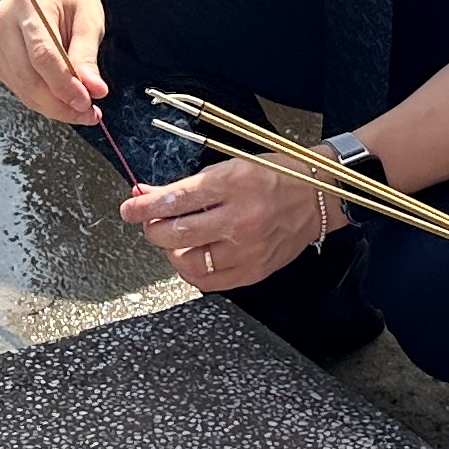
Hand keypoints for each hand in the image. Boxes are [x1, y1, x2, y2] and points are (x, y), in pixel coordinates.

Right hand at [0, 0, 107, 124]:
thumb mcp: (88, 17)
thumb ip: (87, 55)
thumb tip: (93, 90)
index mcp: (28, 4)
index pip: (42, 55)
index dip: (65, 85)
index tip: (87, 103)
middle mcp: (3, 21)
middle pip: (28, 77)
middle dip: (59, 103)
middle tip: (87, 113)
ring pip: (21, 87)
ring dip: (51, 106)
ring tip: (80, 110)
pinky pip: (17, 86)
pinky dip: (40, 98)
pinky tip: (61, 98)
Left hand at [123, 157, 330, 292]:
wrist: (319, 196)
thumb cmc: (277, 175)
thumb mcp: (232, 166)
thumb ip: (191, 185)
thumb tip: (150, 194)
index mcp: (233, 183)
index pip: (174, 200)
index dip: (143, 206)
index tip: (129, 208)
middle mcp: (240, 218)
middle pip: (176, 234)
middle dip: (152, 229)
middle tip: (150, 222)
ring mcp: (248, 249)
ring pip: (189, 263)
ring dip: (171, 252)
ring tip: (174, 240)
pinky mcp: (255, 271)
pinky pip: (210, 282)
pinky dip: (193, 271)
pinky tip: (194, 256)